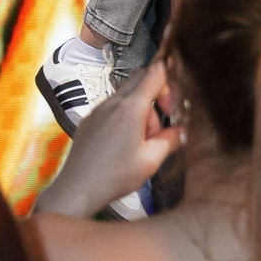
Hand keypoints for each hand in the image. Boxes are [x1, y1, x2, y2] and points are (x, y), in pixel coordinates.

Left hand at [31, 63, 181, 217]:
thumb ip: (170, 140)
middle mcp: (113, 101)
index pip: (154, 73)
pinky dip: (125, 115)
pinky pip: (113, 105)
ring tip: (142, 140)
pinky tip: (125, 141)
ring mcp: (99, 107)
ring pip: (127, 94)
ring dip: (141, 109)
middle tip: (162, 123)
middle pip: (140, 78)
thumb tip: (183, 131)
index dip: (169, 81)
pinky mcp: (90, 117)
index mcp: (131, 107)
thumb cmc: (116, 175)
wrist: (78, 186)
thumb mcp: (150, 161)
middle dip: (157, 95)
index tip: (173, 106)